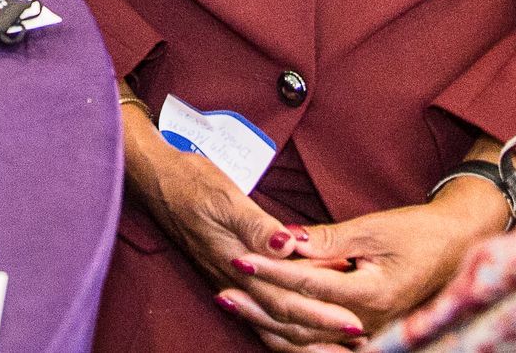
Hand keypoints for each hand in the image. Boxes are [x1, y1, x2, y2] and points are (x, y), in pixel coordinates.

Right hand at [130, 146, 362, 347]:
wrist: (156, 179)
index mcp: (235, 263)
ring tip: (338, 346)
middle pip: (281, 320)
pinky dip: (284, 327)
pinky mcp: (228, 276)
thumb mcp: (225, 195)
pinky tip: (301, 330)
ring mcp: (228, 281)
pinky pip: (260, 314)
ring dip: (304, 339)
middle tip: (358, 340)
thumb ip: (256, 225)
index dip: (320, 314)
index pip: (284, 300)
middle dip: (321, 333)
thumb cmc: (191, 182)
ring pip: (270, 324)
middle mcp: (232, 280)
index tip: (353, 321)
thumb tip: (288, 246)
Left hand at [233, 186, 503, 346]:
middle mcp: (369, 324)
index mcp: (371, 296)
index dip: (270, 270)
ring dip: (268, 321)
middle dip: (259, 304)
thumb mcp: (372, 229)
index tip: (238, 257)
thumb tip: (286, 241)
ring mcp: (369, 334)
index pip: (307, 285)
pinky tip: (265, 322)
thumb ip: (328, 240)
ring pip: (309, 338)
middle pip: (301, 320)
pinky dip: (293, 335)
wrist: (456, 248)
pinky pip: (323, 342)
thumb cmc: (417, 233)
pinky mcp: (366, 333)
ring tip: (233, 303)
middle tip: (222, 289)